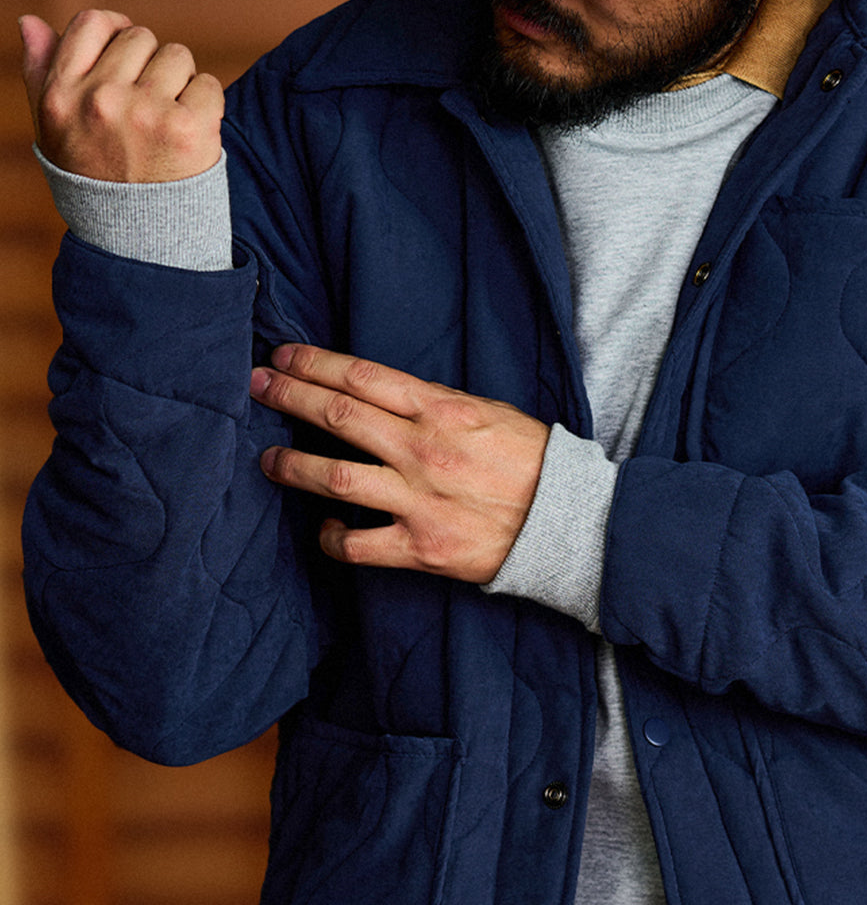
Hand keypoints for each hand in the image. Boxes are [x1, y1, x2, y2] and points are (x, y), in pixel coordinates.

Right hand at [18, 10, 223, 181]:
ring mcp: (145, 113)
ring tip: (167, 125)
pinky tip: (191, 136)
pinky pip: (208, 84)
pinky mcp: (189, 129)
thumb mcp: (54, 130)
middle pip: (141, 38)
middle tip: (148, 110)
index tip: (129, 58)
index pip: (92, 22)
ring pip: (178, 56)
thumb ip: (40, 72)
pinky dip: (208, 106)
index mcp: (61, 95)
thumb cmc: (96, 180)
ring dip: (181, 83)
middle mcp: (100, 100)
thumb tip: (31, 21)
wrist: (139, 244)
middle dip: (151, 65)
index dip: (116, 31)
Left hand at [250, 345, 549, 583]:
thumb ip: (437, 406)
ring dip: (293, 466)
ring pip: (334, 478)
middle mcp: (423, 451)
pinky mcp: (421, 547)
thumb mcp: (490, 415)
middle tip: (258, 386)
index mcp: (443, 411)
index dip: (315, 363)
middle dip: (289, 396)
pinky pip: (358, 544)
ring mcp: (419, 500)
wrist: (571, 524)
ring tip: (269, 460)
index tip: (284, 357)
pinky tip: (325, 529)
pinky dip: (333, 538)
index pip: (363, 377)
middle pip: (338, 415)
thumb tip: (387, 397)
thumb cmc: (534, 464)